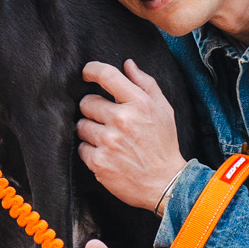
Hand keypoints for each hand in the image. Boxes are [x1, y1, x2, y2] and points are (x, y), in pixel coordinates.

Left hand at [77, 60, 185, 211]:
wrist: (167, 183)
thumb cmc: (164, 144)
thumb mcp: (163, 110)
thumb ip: (145, 83)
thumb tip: (127, 64)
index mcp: (139, 104)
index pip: (107, 75)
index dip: (92, 70)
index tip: (87, 73)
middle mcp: (122, 120)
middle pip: (87, 102)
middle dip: (93, 109)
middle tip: (106, 119)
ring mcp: (109, 142)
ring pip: (81, 125)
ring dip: (90, 130)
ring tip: (107, 139)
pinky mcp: (99, 162)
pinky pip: (82, 148)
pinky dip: (90, 151)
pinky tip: (106, 154)